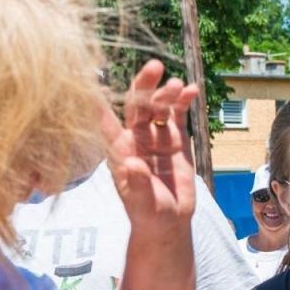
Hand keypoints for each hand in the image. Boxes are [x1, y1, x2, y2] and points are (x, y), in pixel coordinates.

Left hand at [102, 60, 199, 228]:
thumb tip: (132, 163)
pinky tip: (192, 90)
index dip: (102, 102)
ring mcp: (156, 137)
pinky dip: (184, 102)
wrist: (168, 222)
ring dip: (166, 94)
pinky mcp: (176, 140)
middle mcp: (136, 138)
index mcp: (119, 149)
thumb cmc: (147, 214)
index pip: (107, 122)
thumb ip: (137, 183)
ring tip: (177, 85)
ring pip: (159, 107)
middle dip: (144, 85)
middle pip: (137, 104)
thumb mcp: (141, 203)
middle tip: (154, 67)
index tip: (97, 81)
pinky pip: (179, 116)